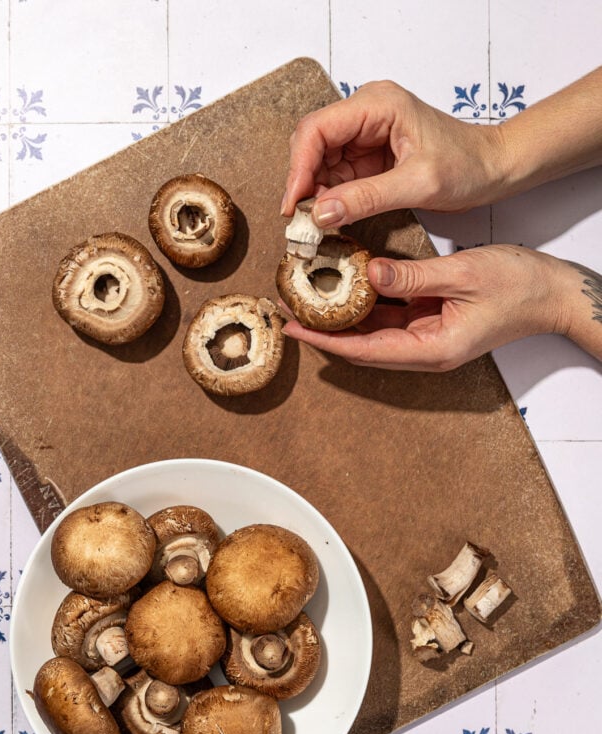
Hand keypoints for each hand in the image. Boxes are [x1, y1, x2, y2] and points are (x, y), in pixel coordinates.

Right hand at [281, 80, 506, 227]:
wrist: (492, 168)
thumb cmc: (467, 165)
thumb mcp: (418, 184)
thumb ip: (367, 198)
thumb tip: (321, 213)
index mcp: (377, 104)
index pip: (317, 129)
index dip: (299, 168)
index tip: (294, 204)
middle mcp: (366, 113)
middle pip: (312, 145)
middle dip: (304, 183)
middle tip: (302, 220)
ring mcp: (365, 135)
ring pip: (321, 163)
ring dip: (316, 194)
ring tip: (318, 224)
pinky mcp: (369, 157)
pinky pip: (337, 177)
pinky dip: (331, 199)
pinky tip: (333, 218)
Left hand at [281, 245, 576, 371]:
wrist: (552, 294)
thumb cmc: (519, 287)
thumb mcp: (463, 274)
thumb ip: (412, 277)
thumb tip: (368, 274)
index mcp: (432, 350)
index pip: (366, 350)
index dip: (327, 341)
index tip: (295, 328)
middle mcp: (425, 352)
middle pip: (362, 347)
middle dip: (324, 330)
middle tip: (288, 309)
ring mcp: (427, 339)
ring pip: (373, 333)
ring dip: (341, 318)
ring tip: (306, 299)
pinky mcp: (431, 324)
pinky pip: (390, 318)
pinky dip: (366, 306)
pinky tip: (344, 289)